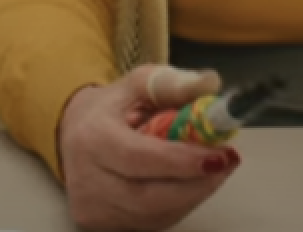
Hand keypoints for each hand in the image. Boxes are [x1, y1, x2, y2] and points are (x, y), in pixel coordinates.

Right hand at [57, 65, 240, 231]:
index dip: (181, 161)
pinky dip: (179, 204)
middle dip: (196, 183)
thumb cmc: (114, 107)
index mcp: (92, 137)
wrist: (75, 133)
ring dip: (193, 194)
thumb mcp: (141, 83)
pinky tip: (192, 184)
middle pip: (147, 196)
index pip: (137, 158)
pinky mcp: (100, 224)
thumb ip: (174, 83)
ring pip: (154, 214)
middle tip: (227, 161)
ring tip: (216, 168)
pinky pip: (151, 222)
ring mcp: (92, 208)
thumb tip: (209, 84)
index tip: (219, 155)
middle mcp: (86, 179)